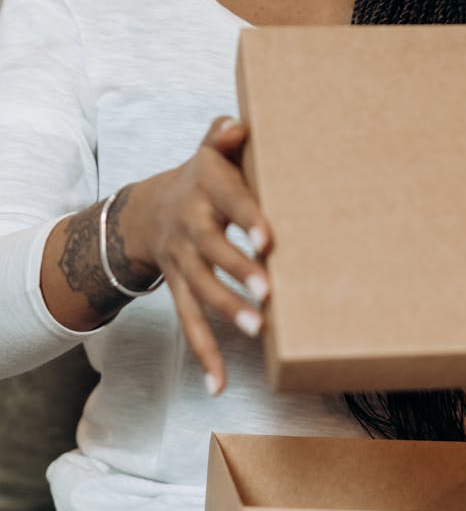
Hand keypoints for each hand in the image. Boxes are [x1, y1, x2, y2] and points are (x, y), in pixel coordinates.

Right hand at [135, 116, 271, 394]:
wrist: (151, 209)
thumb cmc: (205, 175)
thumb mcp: (211, 148)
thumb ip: (224, 136)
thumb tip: (238, 126)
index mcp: (205, 187)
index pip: (228, 201)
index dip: (246, 218)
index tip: (268, 238)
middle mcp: (190, 227)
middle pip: (212, 251)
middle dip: (237, 272)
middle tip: (267, 291)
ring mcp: (182, 262)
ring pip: (200, 290)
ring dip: (226, 311)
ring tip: (257, 329)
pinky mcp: (180, 290)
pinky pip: (189, 323)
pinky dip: (205, 354)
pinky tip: (219, 384)